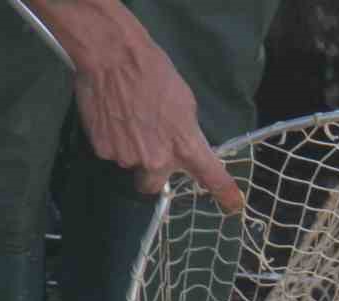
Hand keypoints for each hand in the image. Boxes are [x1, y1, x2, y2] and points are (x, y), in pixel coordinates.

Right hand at [27, 0, 242, 210]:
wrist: (113, 56)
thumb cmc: (153, 72)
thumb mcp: (184, 102)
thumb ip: (185, 132)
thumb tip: (181, 144)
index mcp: (185, 145)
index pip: (210, 176)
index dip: (224, 193)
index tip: (234, 204)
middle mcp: (157, 160)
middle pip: (153, 184)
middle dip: (150, 171)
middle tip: (145, 145)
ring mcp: (129, 158)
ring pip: (130, 164)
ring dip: (130, 148)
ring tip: (126, 117)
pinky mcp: (104, 151)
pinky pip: (110, 152)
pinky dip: (111, 139)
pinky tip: (111, 116)